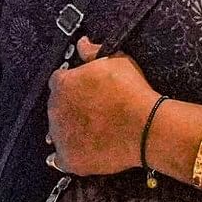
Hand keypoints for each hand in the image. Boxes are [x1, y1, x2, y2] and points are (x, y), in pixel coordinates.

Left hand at [47, 38, 161, 176]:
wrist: (144, 127)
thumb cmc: (132, 93)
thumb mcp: (117, 60)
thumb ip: (94, 52)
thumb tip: (83, 43)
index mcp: (64, 84)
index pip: (58, 79)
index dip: (72, 81)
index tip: (82, 86)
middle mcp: (56, 110)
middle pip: (56, 106)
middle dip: (70, 105)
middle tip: (91, 107)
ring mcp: (61, 136)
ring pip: (56, 131)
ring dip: (68, 128)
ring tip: (89, 128)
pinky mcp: (69, 159)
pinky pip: (58, 158)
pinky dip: (65, 155)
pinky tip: (78, 150)